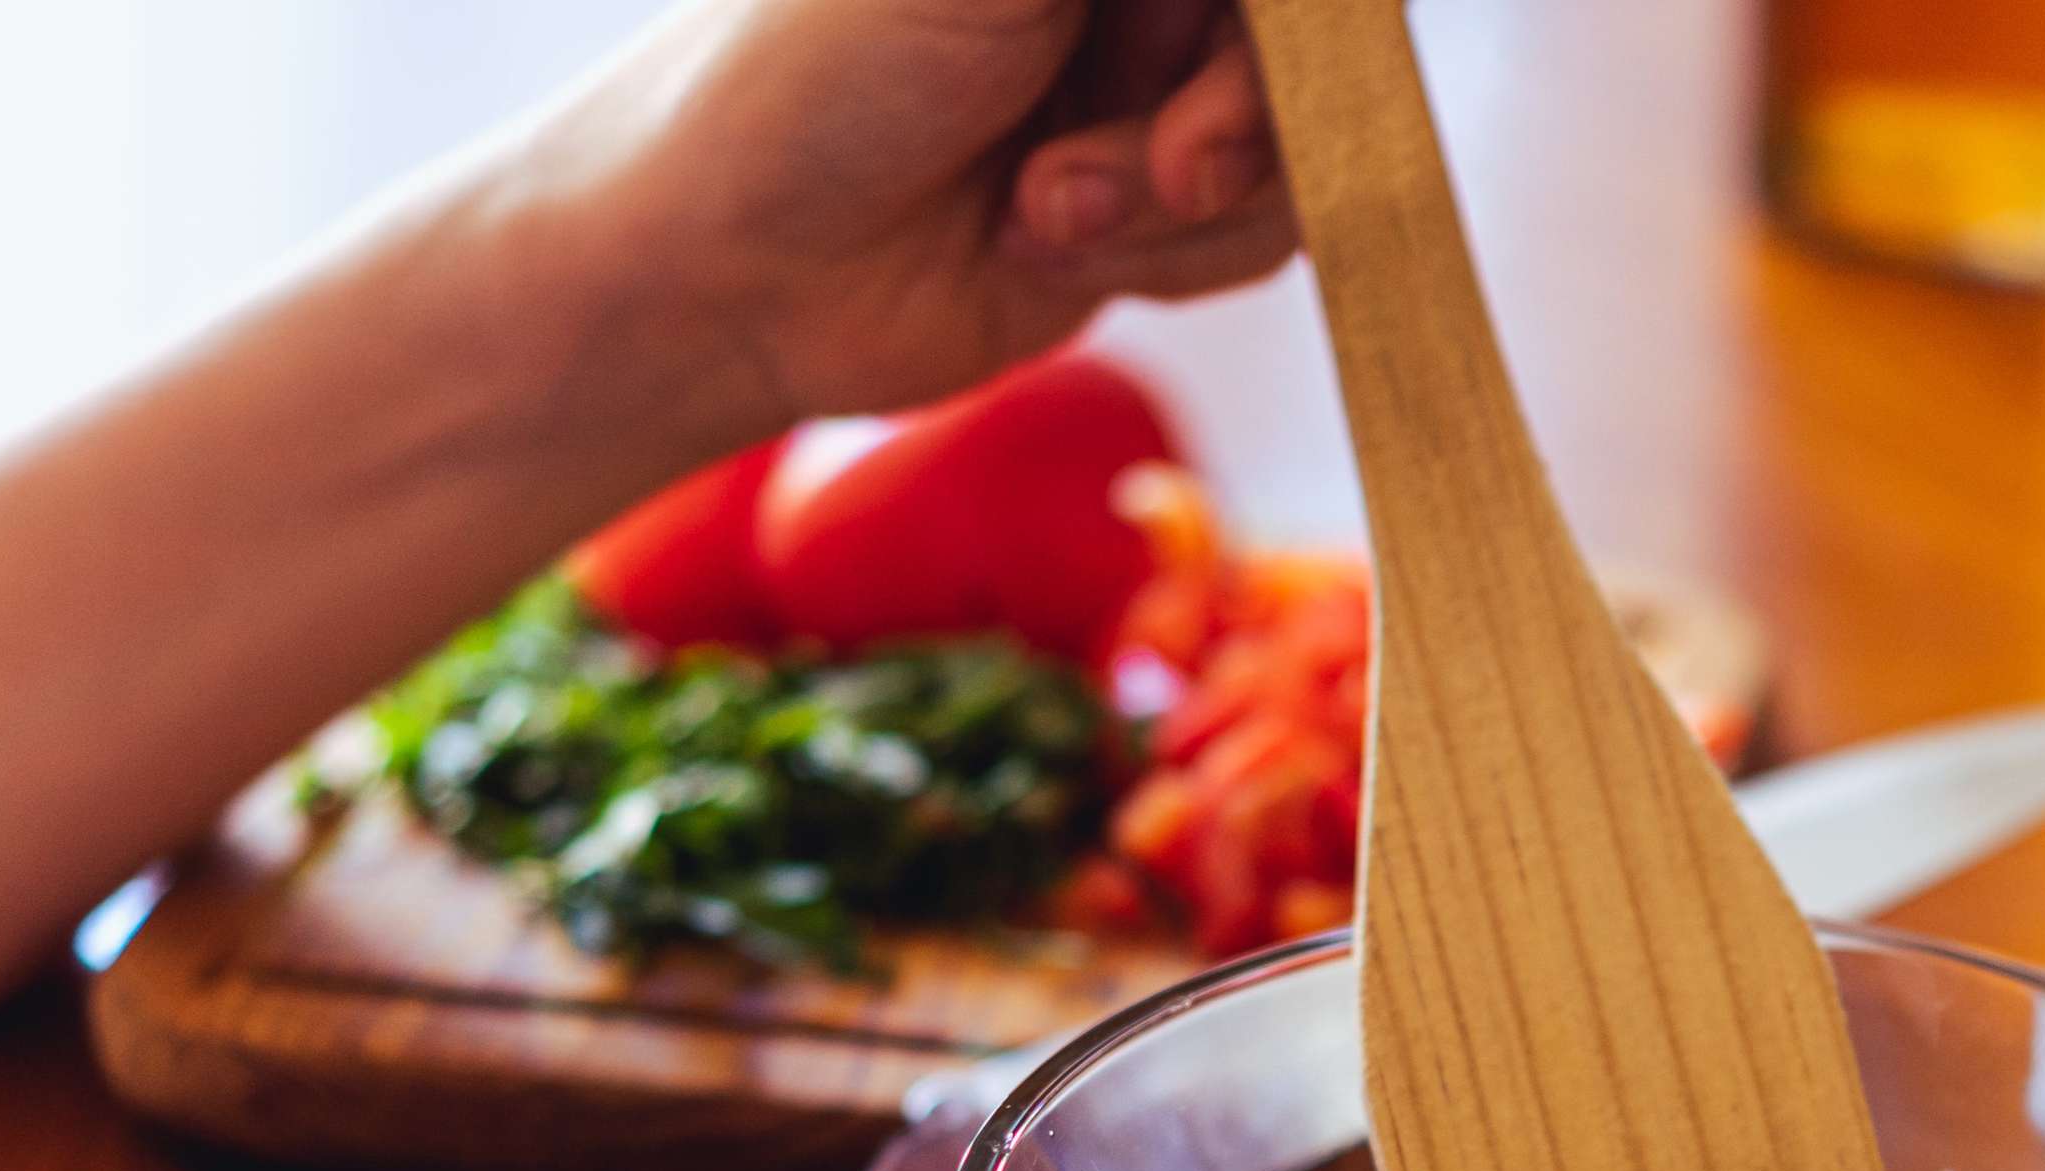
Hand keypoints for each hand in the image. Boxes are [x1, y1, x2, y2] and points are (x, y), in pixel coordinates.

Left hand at [502, 0, 1295, 436]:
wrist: (733, 269)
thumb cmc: (821, 72)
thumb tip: (1281, 3)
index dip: (1302, 27)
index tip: (1277, 54)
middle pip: (1311, 48)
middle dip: (1239, 114)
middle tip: (1173, 166)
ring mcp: (1147, 88)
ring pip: (1297, 148)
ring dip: (1177, 199)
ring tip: (1042, 209)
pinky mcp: (1147, 210)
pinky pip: (1255, 238)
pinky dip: (1167, 257)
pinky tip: (1041, 246)